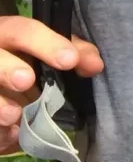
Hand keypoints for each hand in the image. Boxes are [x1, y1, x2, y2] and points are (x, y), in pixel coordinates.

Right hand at [0, 17, 103, 153]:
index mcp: (8, 34)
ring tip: (13, 115)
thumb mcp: (50, 53)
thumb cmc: (28, 65)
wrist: (5, 96)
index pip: (23, 29)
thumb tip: (95, 65)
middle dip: (8, 67)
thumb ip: (74, 54)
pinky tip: (8, 132)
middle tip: (26, 80)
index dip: (46, 43)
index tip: (69, 60)